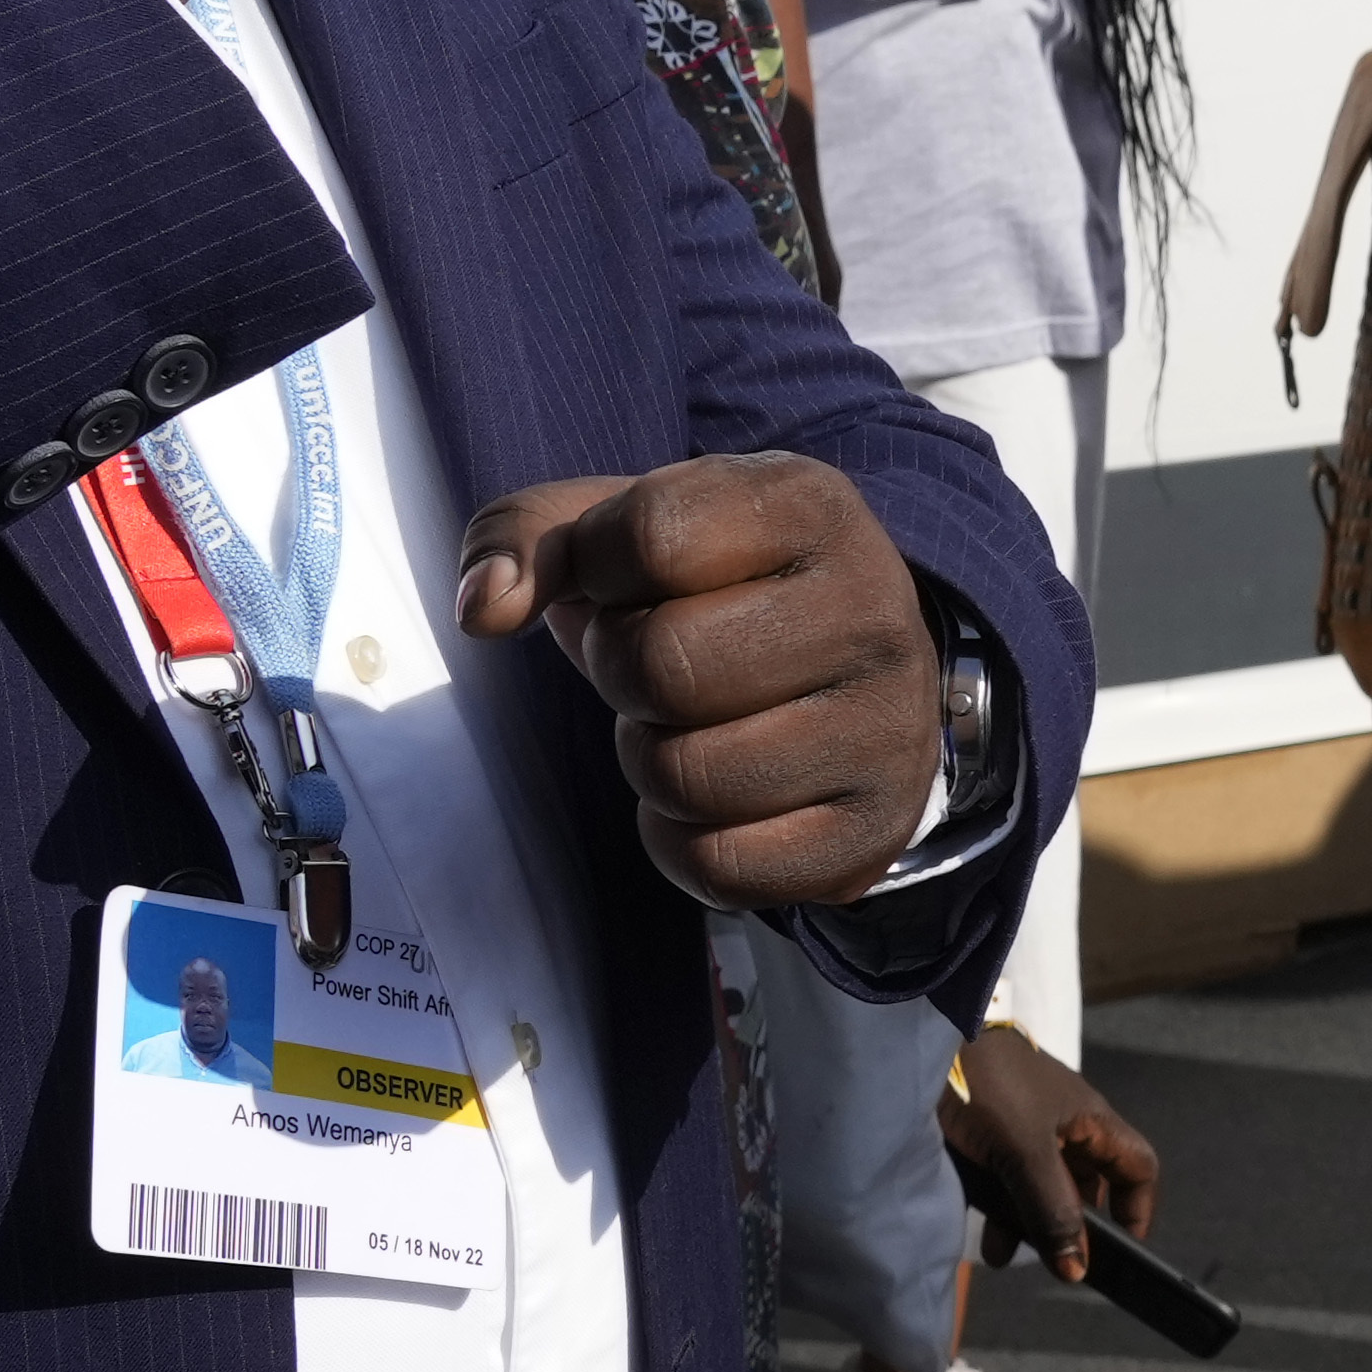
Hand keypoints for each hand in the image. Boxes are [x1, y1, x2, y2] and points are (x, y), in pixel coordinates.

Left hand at [454, 458, 947, 911]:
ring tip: (691, 725)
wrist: (848, 675)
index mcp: (814, 507)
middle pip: (664, 664)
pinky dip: (682, 840)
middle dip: (621, 673)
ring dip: (650, 759)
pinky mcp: (873, 833)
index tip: (633, 580)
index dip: (601, 568)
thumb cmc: (718, 591)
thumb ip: (531, 538)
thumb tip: (484, 611)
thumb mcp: (627, 530)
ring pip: (686, 775)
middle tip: (656, 665)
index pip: (652, 534)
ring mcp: (888, 730)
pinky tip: (716, 796)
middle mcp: (875, 612)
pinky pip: (718, 864)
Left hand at [941, 1023, 1167, 1272]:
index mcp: (1090, 1121)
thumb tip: (1077, 1269)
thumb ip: (1052, 1210)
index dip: (1138, 1209)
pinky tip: (983, 1237)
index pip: (1136, 1168)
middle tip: (1055, 1264)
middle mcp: (1064, 1129)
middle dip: (1072, 1229)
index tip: (1122, 1252)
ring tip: (1004, 1255)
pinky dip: (999, 1212)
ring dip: (1028, 1226)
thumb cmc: (989, 1085)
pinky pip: (1005, 1185)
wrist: (921, 1045)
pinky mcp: (989, 1141)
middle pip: (1086, 1188)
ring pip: (1041, 1192)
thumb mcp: (1025, 1152)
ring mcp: (1025, 1134)